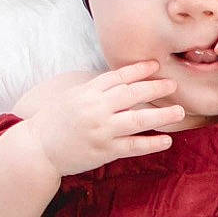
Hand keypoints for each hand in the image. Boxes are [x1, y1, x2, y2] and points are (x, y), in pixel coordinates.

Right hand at [22, 60, 185, 177]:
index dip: (139, 70)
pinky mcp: (105, 150)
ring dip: (162, 115)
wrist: (38, 148)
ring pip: (138, 119)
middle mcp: (96, 108)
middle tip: (174, 85)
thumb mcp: (72, 97)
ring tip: (180, 112)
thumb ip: (96, 90)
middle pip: (132, 93)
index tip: (156, 66)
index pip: (118, 77)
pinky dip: (151, 143)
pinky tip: (166, 140)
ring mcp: (102, 130)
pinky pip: (134, 146)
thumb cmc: (55, 122)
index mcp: (87, 92)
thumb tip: (122, 83)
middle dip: (156, 88)